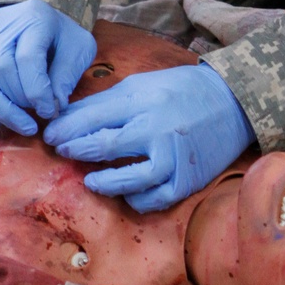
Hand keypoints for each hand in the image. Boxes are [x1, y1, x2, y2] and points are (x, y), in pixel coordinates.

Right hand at [0, 0, 96, 135]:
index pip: (27, 58)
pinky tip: (3, 119)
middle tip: (35, 118)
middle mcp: (3, 24)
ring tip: (21, 123)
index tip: (48, 112)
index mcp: (34, 18)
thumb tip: (54, 105)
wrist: (41, 20)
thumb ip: (67, 75)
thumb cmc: (63, 37)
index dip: (36, 91)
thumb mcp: (79, 49)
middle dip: (18, 101)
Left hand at [43, 63, 255, 211]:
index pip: (94, 116)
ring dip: (106, 183)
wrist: (233, 103)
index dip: (66, 129)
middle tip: (63, 153)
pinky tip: (127, 193)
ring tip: (91, 181)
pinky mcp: (189, 179)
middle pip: (107, 145)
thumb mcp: (142, 84)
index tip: (50, 136)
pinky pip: (157, 198)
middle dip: (77, 151)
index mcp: (145, 100)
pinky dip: (138, 199)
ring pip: (133, 179)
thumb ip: (106, 102)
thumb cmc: (182, 91)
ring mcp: (176, 157)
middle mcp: (159, 129)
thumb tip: (66, 119)